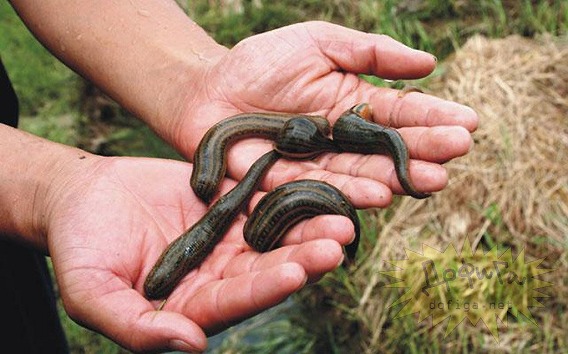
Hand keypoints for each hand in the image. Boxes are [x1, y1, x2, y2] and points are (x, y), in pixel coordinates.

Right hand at [46, 155, 351, 351]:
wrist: (82, 197)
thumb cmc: (79, 248)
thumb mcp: (92, 293)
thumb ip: (135, 326)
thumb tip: (190, 345)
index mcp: (193, 303)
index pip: (234, 301)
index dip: (264, 289)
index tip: (294, 273)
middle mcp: (219, 273)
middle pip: (267, 268)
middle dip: (303, 257)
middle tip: (336, 241)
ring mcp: (228, 237)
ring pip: (275, 234)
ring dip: (308, 225)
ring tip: (341, 214)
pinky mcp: (230, 202)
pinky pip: (263, 196)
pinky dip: (290, 191)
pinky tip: (319, 181)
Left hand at [174, 21, 477, 206]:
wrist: (207, 89)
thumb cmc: (260, 61)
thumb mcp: (318, 43)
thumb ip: (370, 53)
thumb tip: (429, 62)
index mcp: (353, 106)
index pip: (400, 113)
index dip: (433, 118)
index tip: (468, 123)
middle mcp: (341, 141)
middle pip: (386, 150)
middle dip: (423, 152)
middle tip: (456, 154)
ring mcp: (316, 166)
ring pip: (360, 174)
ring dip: (395, 178)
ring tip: (428, 178)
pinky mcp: (287, 187)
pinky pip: (320, 190)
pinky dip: (349, 192)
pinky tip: (379, 193)